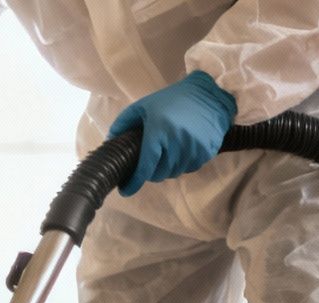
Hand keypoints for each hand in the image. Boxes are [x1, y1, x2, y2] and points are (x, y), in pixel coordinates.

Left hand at [107, 72, 236, 195]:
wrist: (209, 95)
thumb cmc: (172, 99)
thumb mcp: (144, 106)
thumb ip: (124, 123)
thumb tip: (110, 141)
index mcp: (158, 131)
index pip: (145, 166)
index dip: (134, 182)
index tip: (125, 191)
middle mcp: (176, 142)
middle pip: (159, 174)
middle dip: (151, 173)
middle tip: (149, 164)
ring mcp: (193, 148)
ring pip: (174, 173)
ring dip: (167, 169)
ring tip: (166, 155)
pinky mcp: (206, 152)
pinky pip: (189, 168)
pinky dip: (182, 165)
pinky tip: (180, 151)